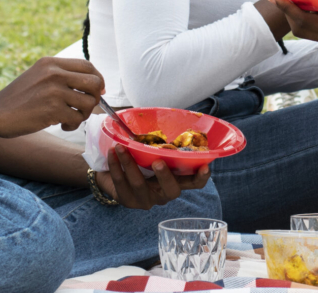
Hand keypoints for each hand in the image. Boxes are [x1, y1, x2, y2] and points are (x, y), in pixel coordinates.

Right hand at [0, 56, 104, 136]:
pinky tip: (61, 125)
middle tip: (84, 108)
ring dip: (83, 114)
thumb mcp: (38, 76)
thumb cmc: (18, 99)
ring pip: (89, 102)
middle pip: (94, 82)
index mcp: (51, 63)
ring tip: (70, 118)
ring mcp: (54, 91)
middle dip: (94, 98)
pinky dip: (73, 125)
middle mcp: (54, 73)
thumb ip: (62, 76)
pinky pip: (77, 118)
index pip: (87, 66)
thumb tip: (98, 86)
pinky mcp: (53, 109)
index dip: (97, 78)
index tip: (97, 90)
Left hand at [97, 146, 211, 209]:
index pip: (194, 183)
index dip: (201, 177)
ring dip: (129, 163)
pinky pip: (120, 183)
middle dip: (165, 176)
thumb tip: (166, 117)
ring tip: (120, 146)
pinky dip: (115, 165)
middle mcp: (163, 194)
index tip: (205, 166)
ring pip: (139, 185)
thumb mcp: (153, 152)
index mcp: (175, 181)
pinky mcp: (127, 201)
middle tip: (158, 161)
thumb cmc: (139, 159)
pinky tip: (112, 152)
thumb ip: (162, 144)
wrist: (112, 174)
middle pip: (172, 191)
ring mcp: (146, 200)